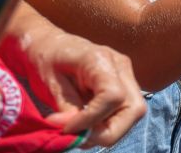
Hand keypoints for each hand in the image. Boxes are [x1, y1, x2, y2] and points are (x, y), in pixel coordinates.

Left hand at [17, 24, 145, 146]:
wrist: (49, 44)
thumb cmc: (46, 60)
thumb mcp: (49, 85)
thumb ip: (67, 108)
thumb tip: (78, 133)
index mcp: (99, 59)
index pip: (113, 96)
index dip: (92, 119)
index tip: (68, 129)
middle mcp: (120, 65)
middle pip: (134, 108)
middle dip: (110, 131)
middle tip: (81, 137)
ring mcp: (125, 74)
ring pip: (134, 112)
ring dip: (110, 129)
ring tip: (82, 131)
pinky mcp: (124, 83)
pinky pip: (126, 111)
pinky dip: (109, 124)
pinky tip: (88, 123)